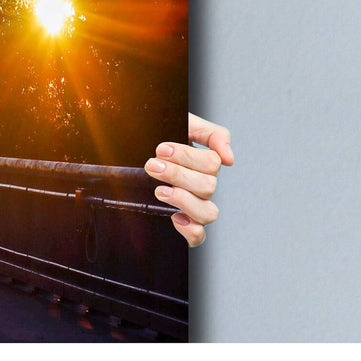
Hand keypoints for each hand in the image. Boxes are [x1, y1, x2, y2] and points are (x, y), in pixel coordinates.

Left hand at [146, 113, 233, 246]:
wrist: (131, 150)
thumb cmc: (159, 136)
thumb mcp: (185, 124)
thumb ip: (212, 134)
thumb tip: (229, 159)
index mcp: (204, 164)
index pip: (212, 163)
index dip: (187, 156)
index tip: (161, 149)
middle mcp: (202, 186)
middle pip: (208, 186)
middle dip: (177, 174)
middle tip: (152, 166)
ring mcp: (194, 206)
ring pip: (208, 213)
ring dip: (183, 200)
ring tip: (159, 191)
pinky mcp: (183, 224)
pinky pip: (198, 236)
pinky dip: (190, 230)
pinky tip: (174, 217)